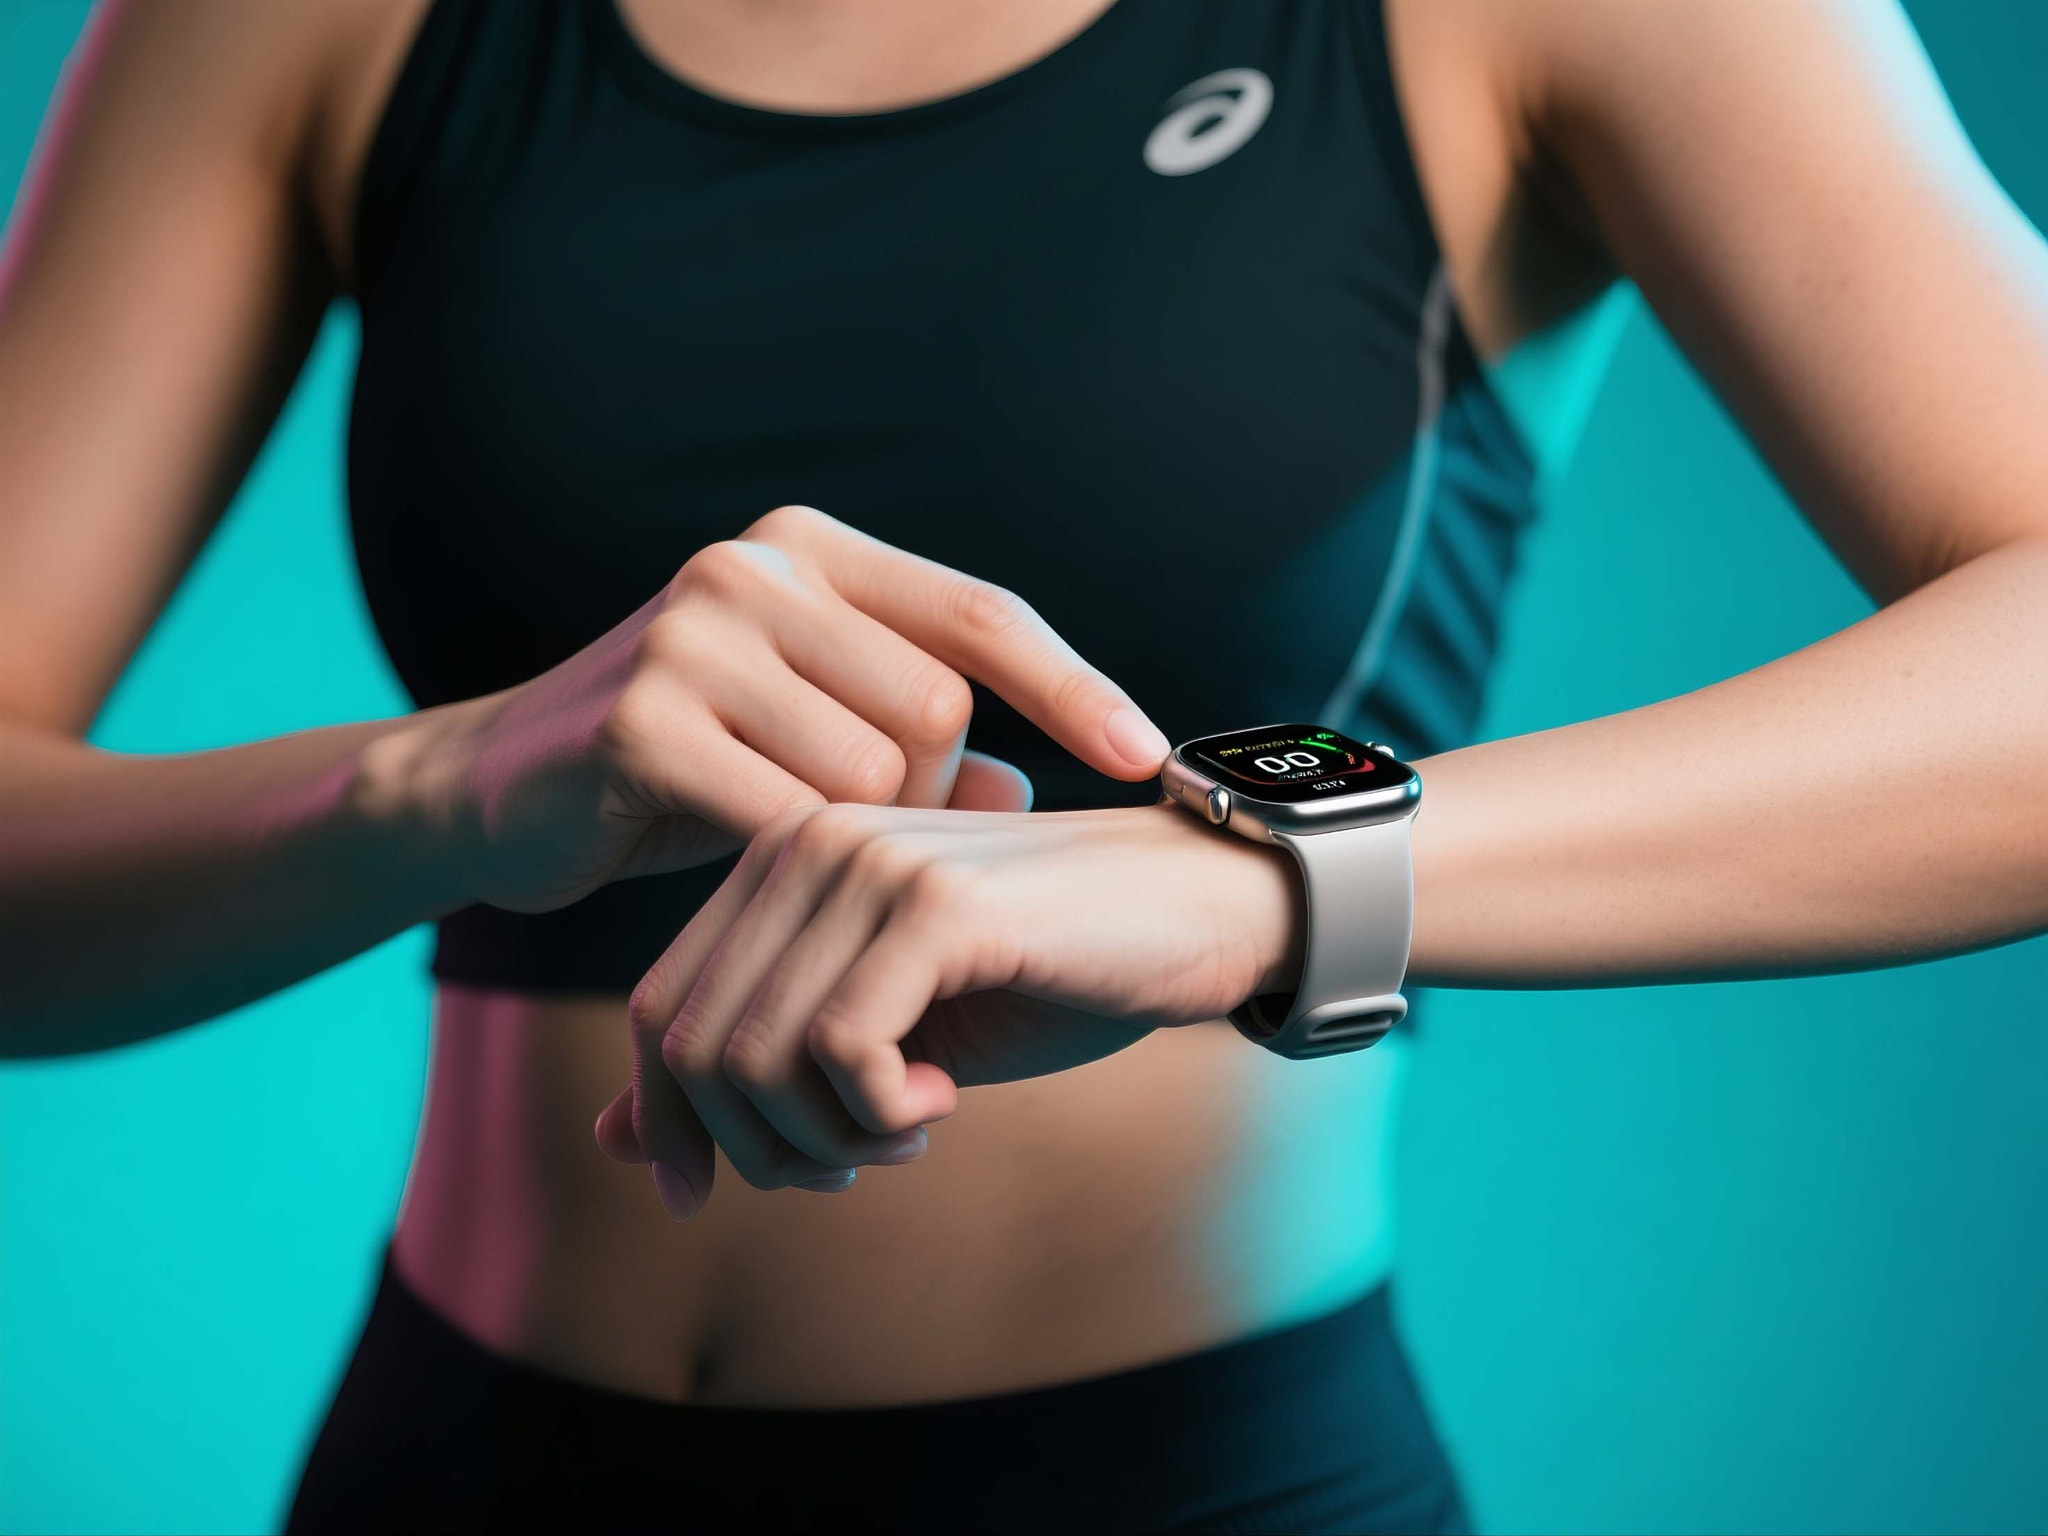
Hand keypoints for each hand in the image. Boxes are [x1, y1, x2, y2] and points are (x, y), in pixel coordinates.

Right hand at [383, 506, 1168, 911]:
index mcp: (811, 547)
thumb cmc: (688, 767)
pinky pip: (788, 817)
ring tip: (780, 833)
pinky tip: (739, 857)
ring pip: (871, 768)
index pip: (980, 614)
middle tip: (849, 826)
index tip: (1148, 758)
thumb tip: (1021, 793)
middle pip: (936, 705)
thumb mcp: (811, 738)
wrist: (501, 791)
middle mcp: (755, 564)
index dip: (1073, 688)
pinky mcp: (646, 719)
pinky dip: (790, 860)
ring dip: (852, 833)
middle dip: (922, 791)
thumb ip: (918, 747)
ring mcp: (694, 632)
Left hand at [593, 801, 1303, 1216]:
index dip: (679, 1121)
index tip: (740, 1183)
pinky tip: (946, 1100)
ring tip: (910, 1128)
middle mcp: (807, 842)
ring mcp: (867, 863)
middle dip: (760, 1145)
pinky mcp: (935, 905)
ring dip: (827, 1138)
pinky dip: (880, 1114)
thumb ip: (756, 1073)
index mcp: (782, 859)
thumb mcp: (884, 1037)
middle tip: (859, 1162)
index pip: (657, 1010)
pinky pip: (840, 1052)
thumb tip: (617, 1147)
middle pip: (691, 1045)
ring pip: (755, 1056)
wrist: (1201, 914)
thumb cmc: (1050, 973)